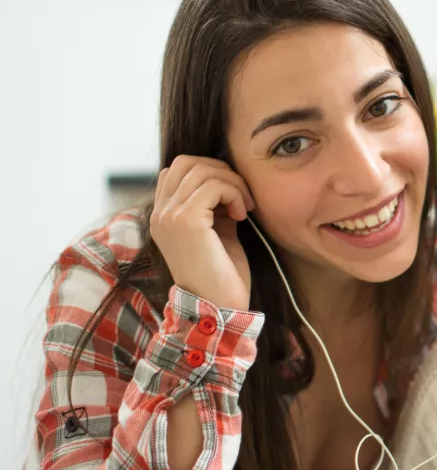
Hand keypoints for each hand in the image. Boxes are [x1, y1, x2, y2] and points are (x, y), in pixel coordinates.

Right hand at [149, 155, 255, 310]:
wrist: (219, 307)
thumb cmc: (223, 274)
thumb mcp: (218, 231)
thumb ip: (215, 205)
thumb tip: (228, 179)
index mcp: (163, 217)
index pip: (177, 169)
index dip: (209, 172)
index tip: (231, 196)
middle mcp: (159, 214)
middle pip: (187, 162)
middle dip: (222, 171)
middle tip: (242, 196)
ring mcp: (169, 217)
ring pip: (202, 170)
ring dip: (233, 182)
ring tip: (245, 208)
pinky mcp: (185, 221)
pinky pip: (213, 185)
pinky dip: (234, 193)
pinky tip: (242, 216)